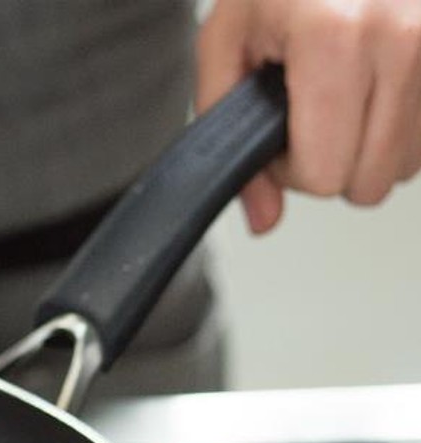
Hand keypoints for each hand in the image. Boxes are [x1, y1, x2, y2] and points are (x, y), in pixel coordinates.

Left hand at [197, 0, 420, 232]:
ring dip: (371, 144)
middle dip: (331, 159)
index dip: (290, 165)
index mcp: (334, 36)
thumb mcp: (228, 39)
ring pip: (407, 166)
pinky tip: (381, 84)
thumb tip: (264, 218)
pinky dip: (404, 124)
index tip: (283, 124)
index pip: (321, 173)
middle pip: (368, 181)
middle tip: (315, 108)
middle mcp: (404, 36)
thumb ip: (226, 130)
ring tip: (349, 89)